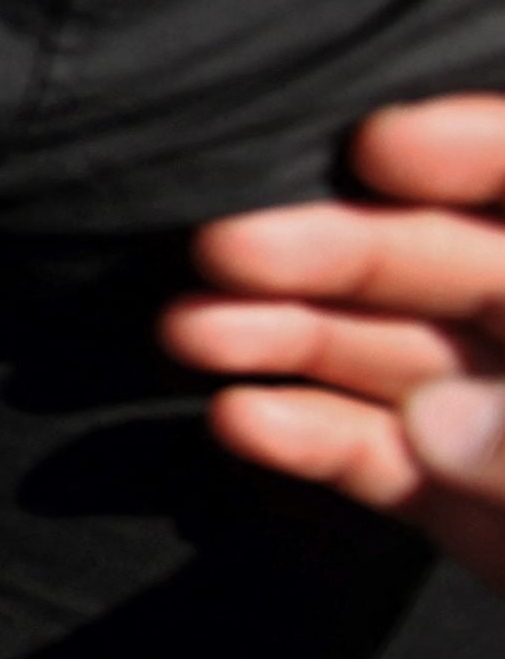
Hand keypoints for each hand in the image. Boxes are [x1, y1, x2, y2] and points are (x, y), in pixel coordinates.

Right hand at [172, 99, 504, 587]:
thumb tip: (430, 422)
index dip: (474, 154)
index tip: (377, 150)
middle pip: (442, 265)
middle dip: (329, 254)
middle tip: (221, 249)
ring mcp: (500, 424)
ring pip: (389, 356)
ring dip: (282, 339)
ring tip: (186, 332)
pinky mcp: (464, 509)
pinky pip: (380, 457)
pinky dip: (306, 439)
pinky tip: (236, 422)